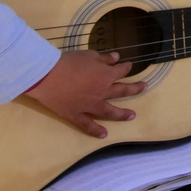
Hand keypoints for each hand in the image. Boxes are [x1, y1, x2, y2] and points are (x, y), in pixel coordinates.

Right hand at [26, 50, 144, 138]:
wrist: (46, 76)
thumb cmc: (68, 62)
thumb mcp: (88, 55)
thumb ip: (104, 59)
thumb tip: (116, 58)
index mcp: (105, 76)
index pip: (120, 71)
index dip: (125, 67)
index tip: (127, 65)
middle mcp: (102, 92)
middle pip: (122, 91)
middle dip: (135, 89)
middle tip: (144, 87)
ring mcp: (89, 106)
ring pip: (110, 112)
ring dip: (122, 114)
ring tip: (132, 116)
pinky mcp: (76, 114)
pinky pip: (87, 125)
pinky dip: (95, 130)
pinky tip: (104, 135)